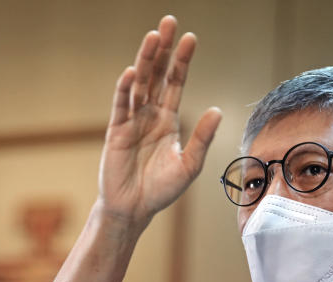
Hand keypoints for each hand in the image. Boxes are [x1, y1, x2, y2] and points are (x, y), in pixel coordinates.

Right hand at [98, 15, 222, 229]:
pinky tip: (131, 72)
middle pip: (157, 75)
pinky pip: (121, 105)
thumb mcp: (189, 165)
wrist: (134, 210)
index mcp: (168, 120)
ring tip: (153, 37)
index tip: (190, 38)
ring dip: (146, 60)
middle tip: (168, 22)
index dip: (182, 61)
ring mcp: (131, 121)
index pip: (176, 83)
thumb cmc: (161, 190)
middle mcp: (149, 115)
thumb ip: (202, 138)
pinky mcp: (116, 132)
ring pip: (140, 84)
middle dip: (163, 49)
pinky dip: (125, 88)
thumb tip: (216, 110)